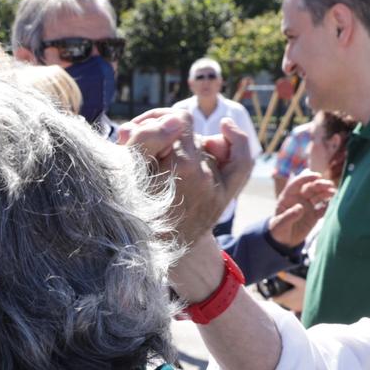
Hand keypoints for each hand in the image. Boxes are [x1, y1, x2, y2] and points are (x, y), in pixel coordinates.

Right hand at [117, 110, 246, 244]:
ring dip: (188, 149)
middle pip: (191, 134)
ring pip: (206, 148)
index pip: (179, 120)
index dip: (157, 120)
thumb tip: (172, 120)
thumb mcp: (128, 172)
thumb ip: (146, 138)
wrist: (148, 249)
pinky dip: (235, 142)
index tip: (140, 132)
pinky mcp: (224, 196)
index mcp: (182, 165)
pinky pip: (241, 162)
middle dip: (169, 137)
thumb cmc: (132, 207)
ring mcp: (217, 186)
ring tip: (166, 166)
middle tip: (147, 155)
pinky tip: (225, 127)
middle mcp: (205, 175)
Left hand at [266, 170, 335, 248]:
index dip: (307, 178)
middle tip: (330, 185)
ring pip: (318, 196)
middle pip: (311, 188)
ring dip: (326, 193)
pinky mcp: (314, 215)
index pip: (297, 183)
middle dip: (320, 185)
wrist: (284, 241)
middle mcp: (299, 198)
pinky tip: (335, 204)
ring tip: (334, 193)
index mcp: (288, 197)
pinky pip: (323, 208)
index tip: (317, 176)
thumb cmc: (278, 230)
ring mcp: (308, 206)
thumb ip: (289, 216)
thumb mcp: (280, 224)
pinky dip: (329, 206)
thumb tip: (300, 207)